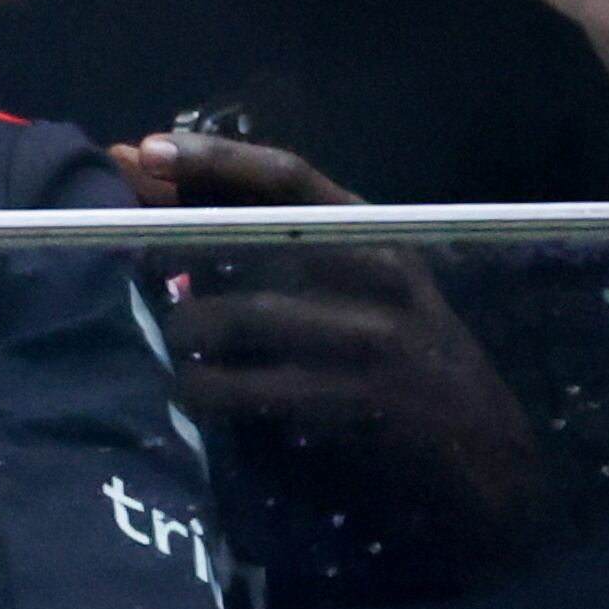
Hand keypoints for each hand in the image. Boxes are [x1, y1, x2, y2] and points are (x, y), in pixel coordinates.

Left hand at [120, 130, 549, 592]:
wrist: (495, 461)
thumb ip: (284, 247)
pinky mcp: (363, 404)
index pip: (289, 174)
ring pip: (246, 316)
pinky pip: (261, 389)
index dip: (216, 157)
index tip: (150, 147)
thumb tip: (176, 201)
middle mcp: (380, 274)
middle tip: (114, 244)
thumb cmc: (410, 363)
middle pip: (253, 238)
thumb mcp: (364, 291)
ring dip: (186, 327)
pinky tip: (187, 394)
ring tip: (160, 338)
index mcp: (378, 236)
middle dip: (173, 237)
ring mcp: (374, 340)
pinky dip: (212, 391)